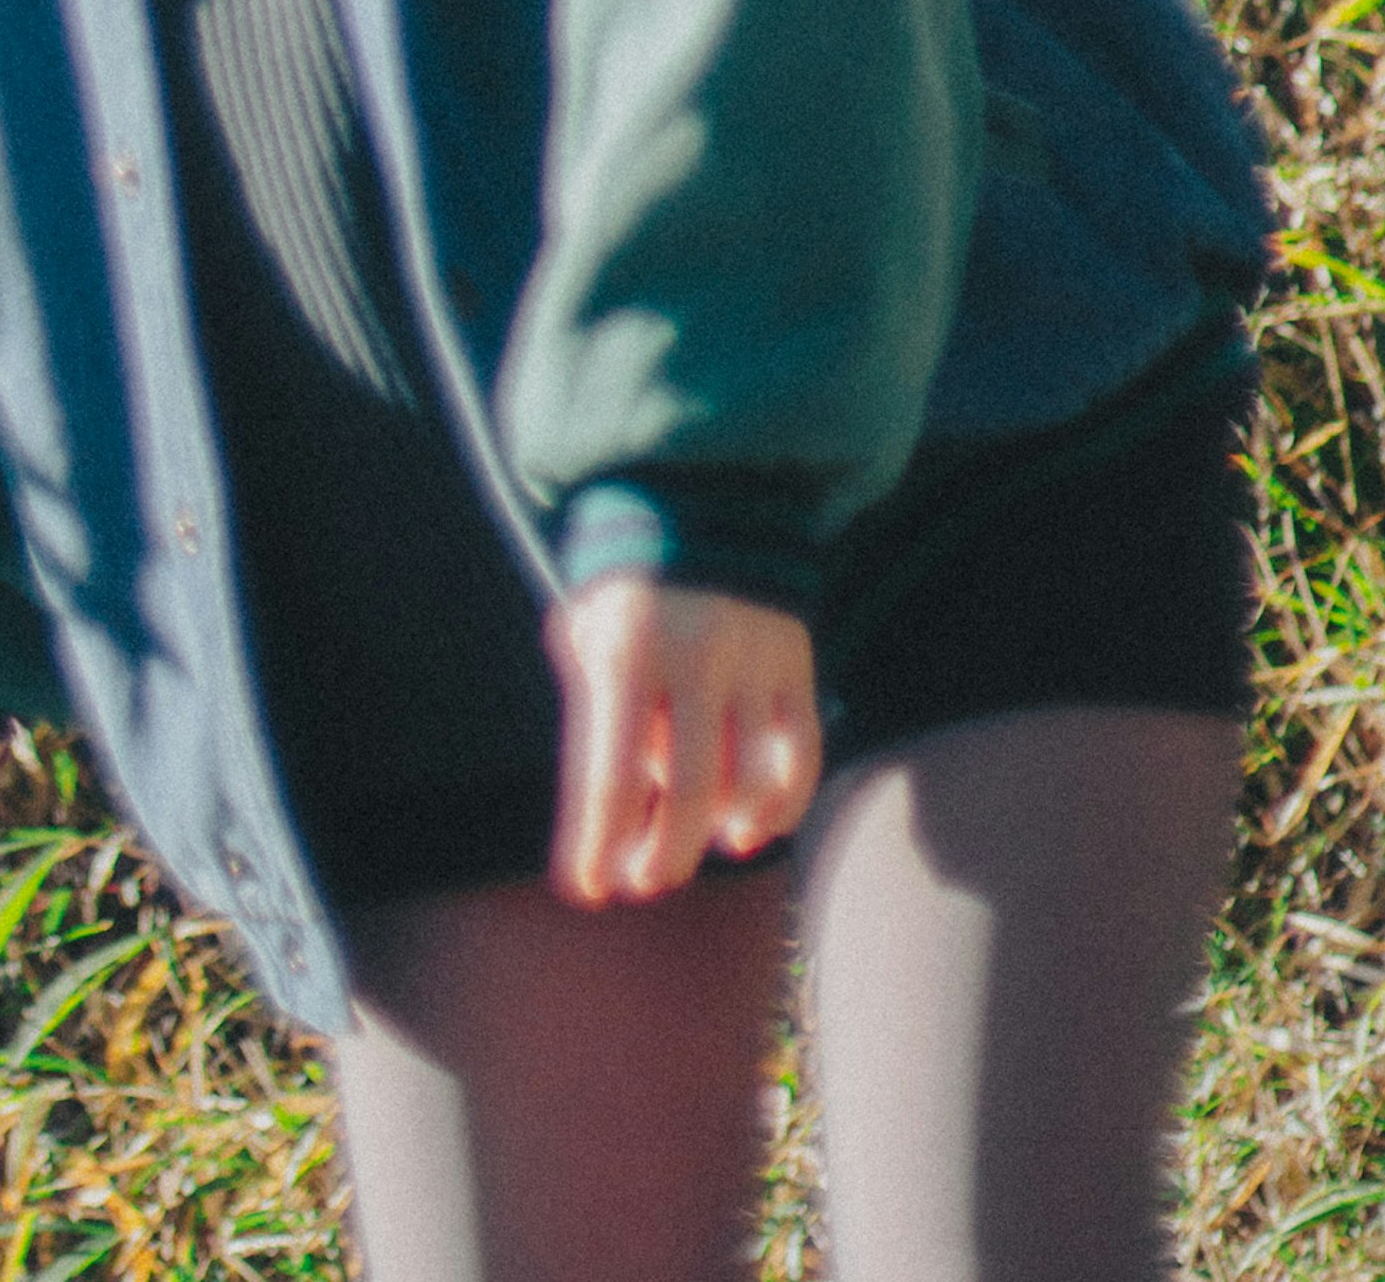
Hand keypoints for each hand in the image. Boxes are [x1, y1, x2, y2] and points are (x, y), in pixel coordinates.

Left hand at [546, 577, 820, 901]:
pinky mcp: (796, 658)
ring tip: (692, 849)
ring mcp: (752, 656)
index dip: (595, 847)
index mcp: (625, 649)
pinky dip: (780, 806)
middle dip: (659, 857)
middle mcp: (693, 654)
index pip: (608, 779)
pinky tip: (751, 829)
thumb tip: (616, 821)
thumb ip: (596, 720)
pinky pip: (800, 755)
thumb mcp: (585, 636)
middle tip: (641, 882)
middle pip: (682, 795)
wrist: (692, 495)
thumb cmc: (620, 588)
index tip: (585, 890)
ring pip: (745, 782)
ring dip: (717, 835)